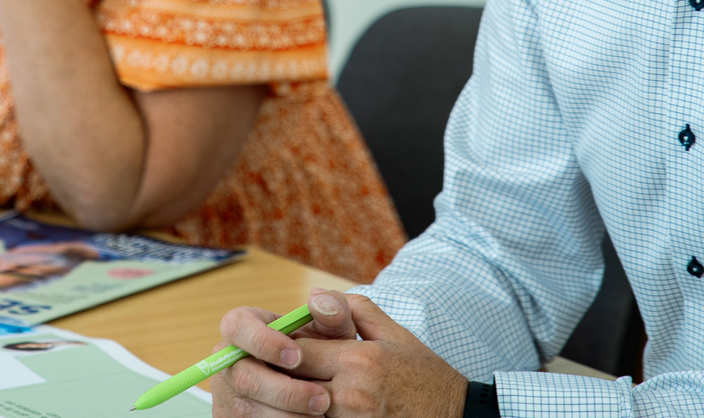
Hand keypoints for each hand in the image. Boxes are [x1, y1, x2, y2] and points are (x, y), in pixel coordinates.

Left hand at [212, 289, 466, 417]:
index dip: (271, 349)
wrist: (456, 416)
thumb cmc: (423, 373)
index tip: (256, 346)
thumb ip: (350, 309)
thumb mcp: (393, 331)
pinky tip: (290, 414)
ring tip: (260, 399)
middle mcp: (350, 395)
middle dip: (267, 381)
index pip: (296, 353)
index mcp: (358, 360)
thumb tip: (312, 298)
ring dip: (276, 408)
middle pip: (289, 387)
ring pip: (296, 416)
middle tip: (247, 375)